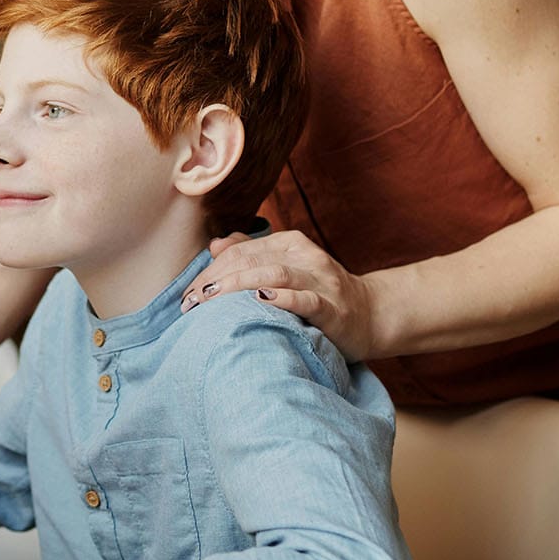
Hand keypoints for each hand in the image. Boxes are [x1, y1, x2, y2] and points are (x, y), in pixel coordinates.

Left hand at [181, 230, 382, 359]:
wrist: (371, 315)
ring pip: (274, 274)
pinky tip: (261, 300)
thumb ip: (252, 254)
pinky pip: (306, 300)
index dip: (210, 270)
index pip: (240, 250)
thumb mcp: (287, 268)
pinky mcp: (333, 308)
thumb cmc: (319, 294)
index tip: (187, 295)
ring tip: (212, 299)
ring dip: (238, 285)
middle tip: (191, 303)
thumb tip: (215, 246)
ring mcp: (321, 281)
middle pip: (251, 260)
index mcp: (290, 244)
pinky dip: (282, 299)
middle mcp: (305, 256)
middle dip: (216, 280)